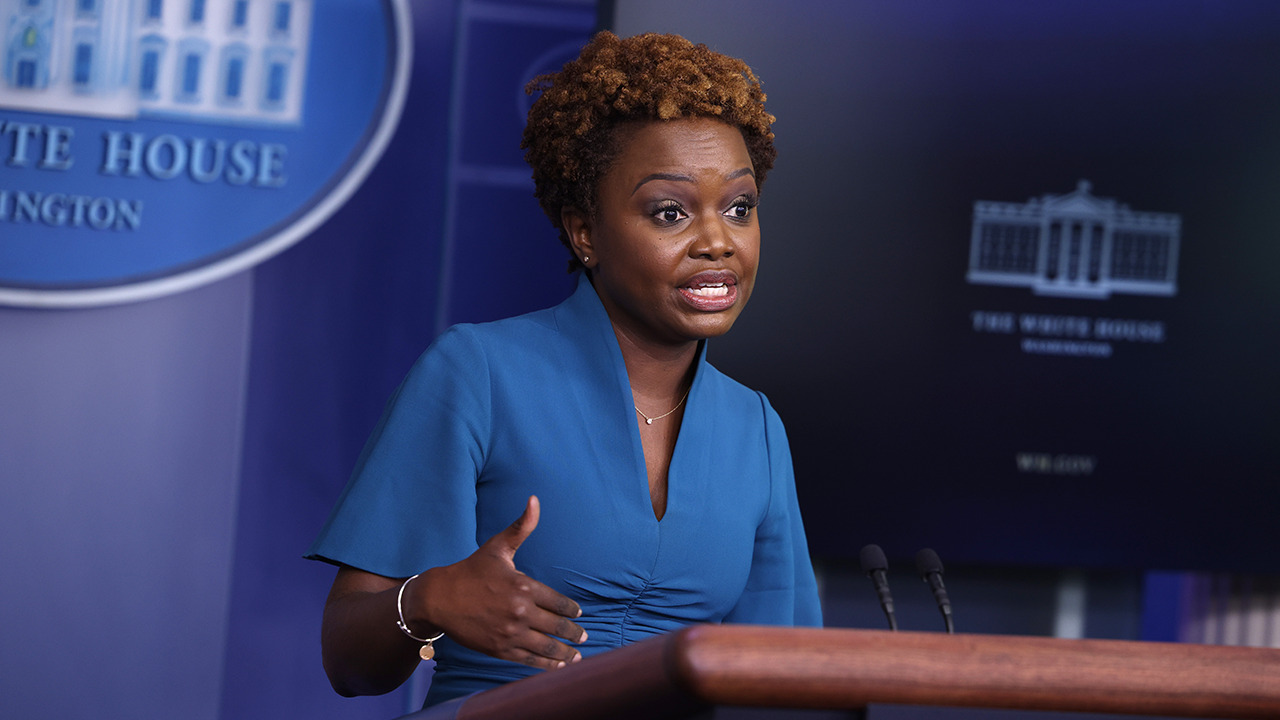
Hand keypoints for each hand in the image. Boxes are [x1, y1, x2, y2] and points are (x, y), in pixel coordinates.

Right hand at [406, 496, 587, 669]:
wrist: (439, 598)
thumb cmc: (471, 571)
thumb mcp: (497, 547)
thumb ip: (521, 526)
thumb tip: (534, 499)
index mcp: (524, 586)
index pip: (559, 603)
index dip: (572, 611)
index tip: (578, 614)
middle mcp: (520, 611)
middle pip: (557, 627)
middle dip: (574, 634)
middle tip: (583, 637)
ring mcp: (510, 633)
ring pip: (547, 647)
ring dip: (565, 653)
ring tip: (576, 655)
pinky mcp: (499, 649)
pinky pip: (529, 660)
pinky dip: (546, 665)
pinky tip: (557, 665)